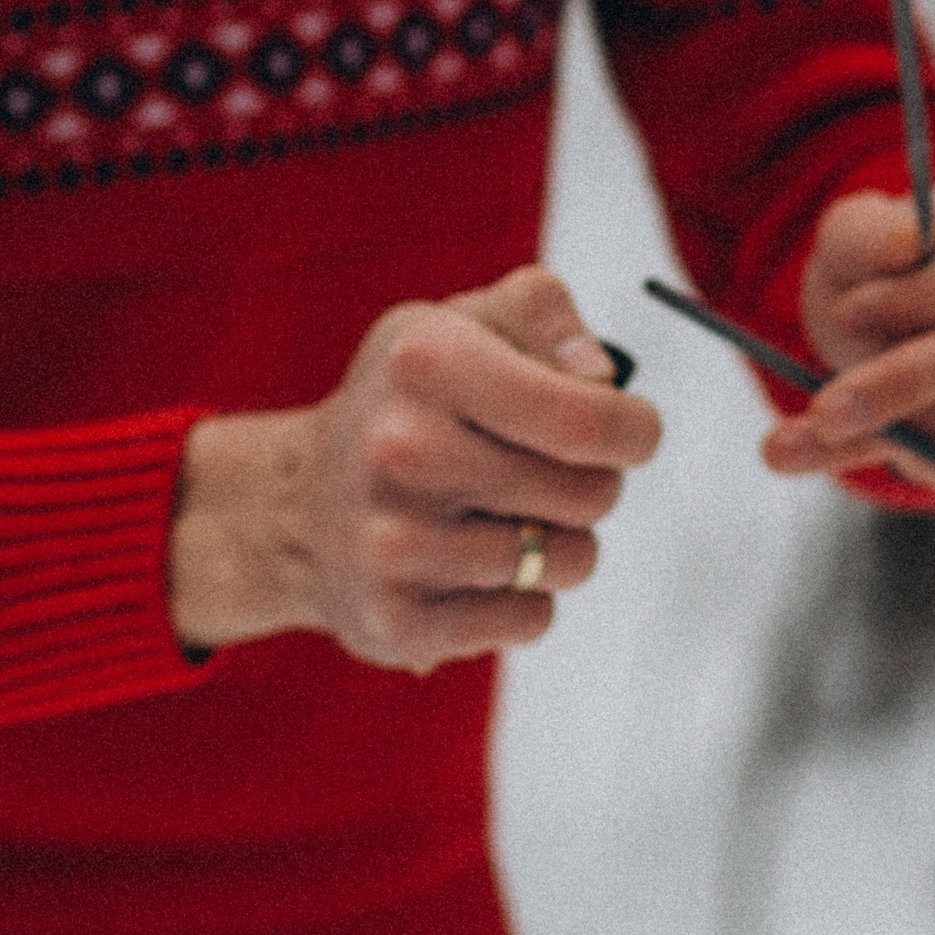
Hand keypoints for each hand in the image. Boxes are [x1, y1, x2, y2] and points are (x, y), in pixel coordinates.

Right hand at [171, 266, 660, 671]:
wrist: (300, 504)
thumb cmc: (410, 402)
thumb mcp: (461, 320)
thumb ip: (541, 312)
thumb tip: (603, 377)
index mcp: (427, 362)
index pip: (584, 418)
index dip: (634, 428)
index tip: (632, 429)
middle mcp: (402, 450)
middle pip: (592, 492)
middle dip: (599, 480)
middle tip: (555, 469)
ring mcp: (395, 544)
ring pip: (571, 559)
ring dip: (565, 539)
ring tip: (513, 514)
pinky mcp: (399, 623)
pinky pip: (532, 617)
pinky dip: (528, 594)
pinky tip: (479, 564)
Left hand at [764, 164, 934, 494]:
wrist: (883, 317)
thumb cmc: (875, 266)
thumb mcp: (850, 235)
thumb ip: (870, 234)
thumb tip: (907, 250)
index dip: (917, 301)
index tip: (845, 314)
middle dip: (899, 384)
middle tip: (823, 413)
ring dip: (902, 432)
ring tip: (833, 429)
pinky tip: (896, 457)